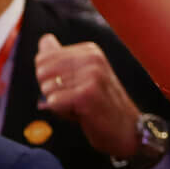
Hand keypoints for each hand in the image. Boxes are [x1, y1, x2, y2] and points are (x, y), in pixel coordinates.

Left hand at [34, 32, 144, 158]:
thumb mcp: (81, 75)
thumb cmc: (100, 104)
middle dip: (52, 91)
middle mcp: (92, 58)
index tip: (72, 87)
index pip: (43, 58)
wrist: (127, 129)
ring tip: (81, 107)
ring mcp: (92, 75)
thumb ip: (60, 57)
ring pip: (47, 89)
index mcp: (90, 51)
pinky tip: (81, 114)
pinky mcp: (88, 94)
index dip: (49, 79)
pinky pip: (54, 102)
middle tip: (76, 99)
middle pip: (42, 73)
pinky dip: (62, 113)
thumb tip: (45, 39)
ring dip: (59, 104)